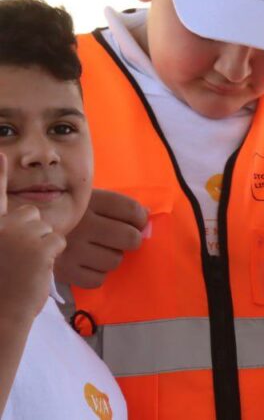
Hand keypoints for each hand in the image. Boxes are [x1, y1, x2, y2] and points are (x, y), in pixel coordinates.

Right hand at [0, 153, 65, 324]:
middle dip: (32, 232)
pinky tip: (34, 269)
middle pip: (31, 212)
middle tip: (18, 257)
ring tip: (24, 266)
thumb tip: (29, 218)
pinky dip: (51, 256)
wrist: (0, 312)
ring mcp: (20, 234)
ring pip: (46, 228)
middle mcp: (1, 225)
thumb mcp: (0, 250)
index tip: (1, 153)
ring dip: (41, 246)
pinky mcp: (40, 245)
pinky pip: (57, 241)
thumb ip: (7, 232)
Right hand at [53, 188, 147, 288]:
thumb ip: (118, 207)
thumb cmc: (72, 216)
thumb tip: (147, 217)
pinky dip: (97, 274)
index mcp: (91, 201)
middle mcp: (82, 224)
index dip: (141, 219)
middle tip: (121, 239)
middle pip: (129, 238)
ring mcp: (72, 249)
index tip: (138, 222)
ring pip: (115, 261)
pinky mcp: (64, 271)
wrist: (27, 230)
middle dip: (131, 240)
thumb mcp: (91, 201)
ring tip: (99, 250)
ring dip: (112, 257)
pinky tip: (88, 264)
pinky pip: (97, 279)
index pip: (132, 210)